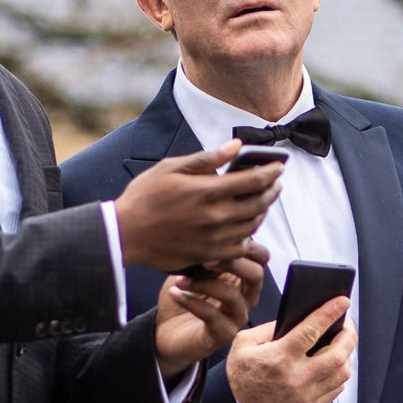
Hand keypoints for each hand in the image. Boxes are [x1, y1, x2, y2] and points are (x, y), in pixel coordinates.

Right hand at [115, 140, 282, 270]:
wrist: (124, 235)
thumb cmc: (143, 198)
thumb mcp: (171, 168)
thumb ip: (207, 159)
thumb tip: (236, 147)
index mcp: (207, 191)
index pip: (253, 180)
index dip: (270, 172)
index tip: (279, 166)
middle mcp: (215, 217)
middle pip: (258, 204)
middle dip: (272, 190)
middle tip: (277, 182)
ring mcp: (213, 239)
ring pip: (252, 225)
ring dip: (263, 211)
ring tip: (264, 200)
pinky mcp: (208, 255)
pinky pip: (239, 247)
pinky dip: (249, 235)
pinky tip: (247, 226)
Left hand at [153, 242, 268, 377]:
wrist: (165, 331)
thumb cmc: (183, 296)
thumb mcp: (191, 267)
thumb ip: (205, 251)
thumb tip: (209, 233)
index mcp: (242, 277)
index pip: (261, 257)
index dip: (245, 245)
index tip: (217, 238)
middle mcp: (245, 297)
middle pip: (256, 275)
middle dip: (232, 263)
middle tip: (204, 259)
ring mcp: (237, 317)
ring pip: (232, 295)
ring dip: (203, 283)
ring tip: (180, 280)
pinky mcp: (223, 334)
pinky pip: (212, 316)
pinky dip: (191, 302)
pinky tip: (175, 293)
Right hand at [225, 298, 354, 402]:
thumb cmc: (239, 379)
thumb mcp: (243, 345)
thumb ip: (267, 328)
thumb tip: (293, 319)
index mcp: (280, 357)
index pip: (312, 330)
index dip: (330, 313)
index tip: (342, 301)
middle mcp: (297, 377)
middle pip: (337, 354)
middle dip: (349, 335)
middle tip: (347, 324)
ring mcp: (306, 394)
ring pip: (342, 373)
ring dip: (347, 355)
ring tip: (342, 344)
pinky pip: (336, 389)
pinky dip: (340, 374)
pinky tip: (335, 365)